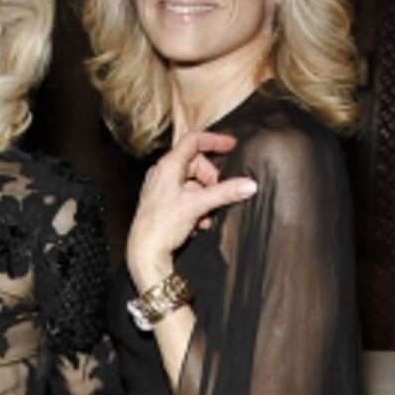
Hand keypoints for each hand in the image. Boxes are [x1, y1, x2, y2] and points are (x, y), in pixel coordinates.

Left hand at [126, 130, 256, 295]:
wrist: (145, 254)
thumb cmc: (161, 226)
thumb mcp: (197, 205)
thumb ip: (225, 192)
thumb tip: (249, 184)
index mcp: (167, 166)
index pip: (193, 140)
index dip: (214, 140)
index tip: (232, 145)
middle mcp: (162, 173)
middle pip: (197, 164)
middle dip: (211, 181)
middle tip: (216, 196)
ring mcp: (162, 189)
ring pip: (194, 184)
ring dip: (206, 199)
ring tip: (206, 216)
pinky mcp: (164, 204)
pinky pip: (187, 197)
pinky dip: (198, 207)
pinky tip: (199, 222)